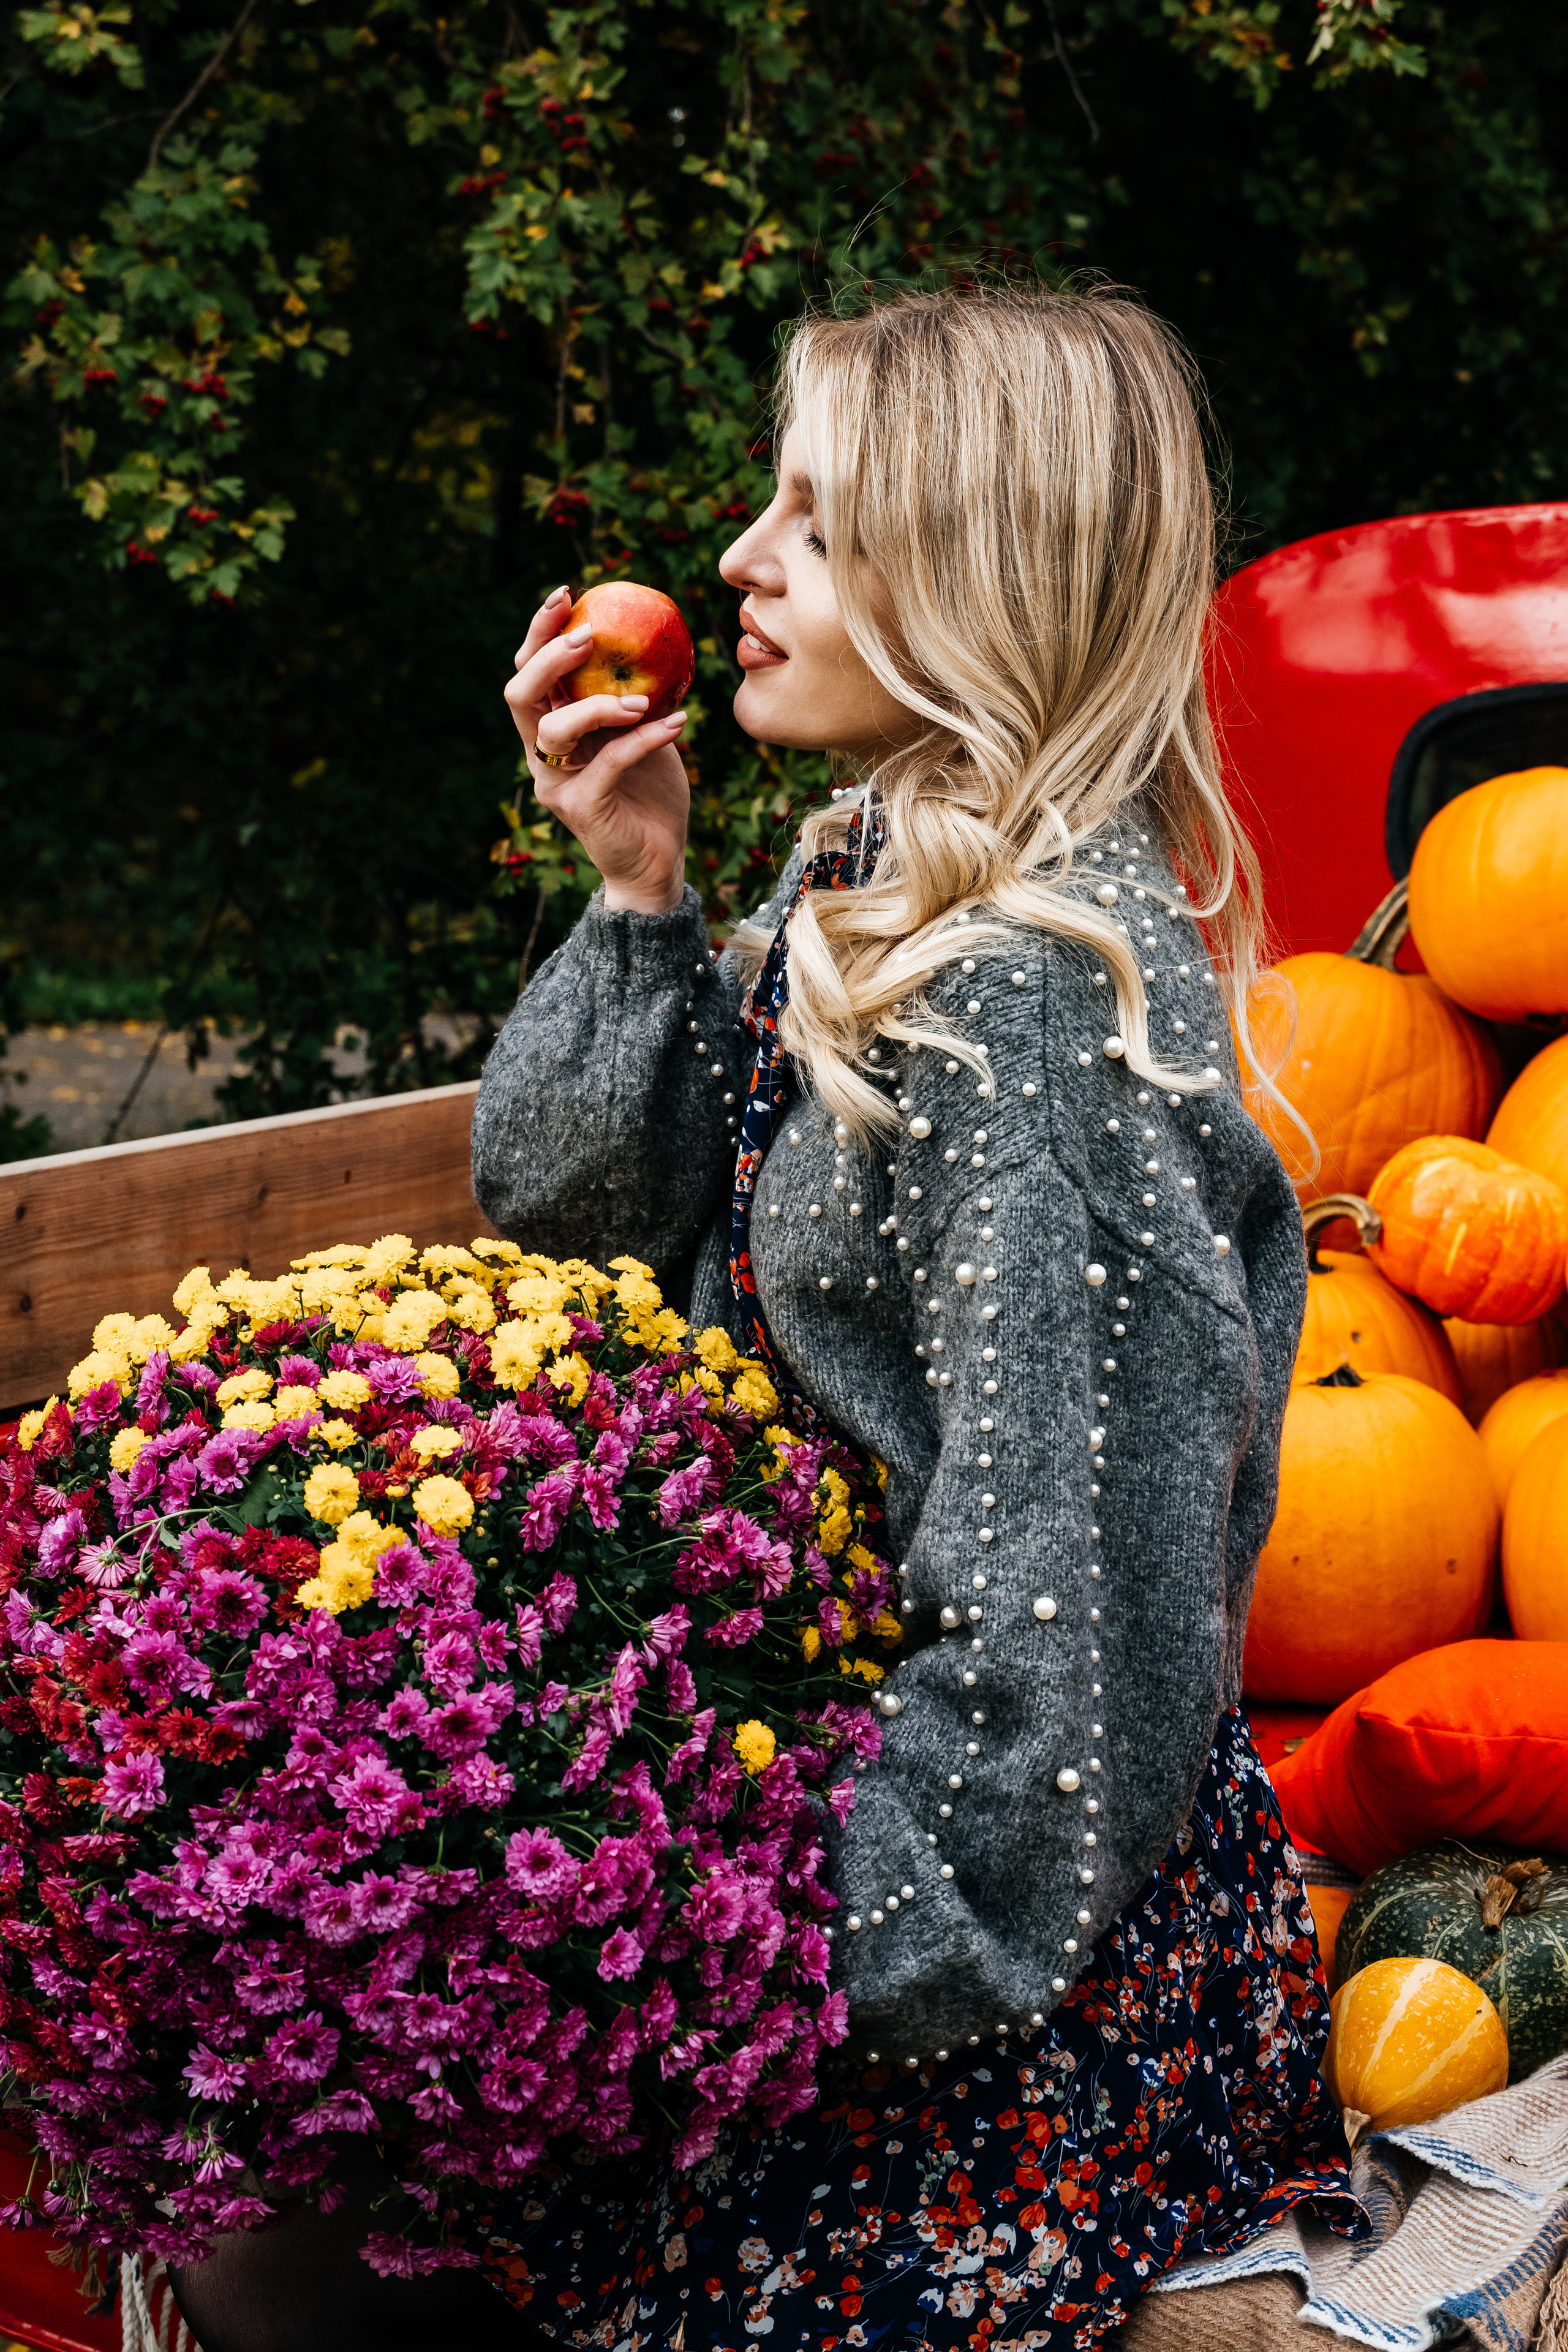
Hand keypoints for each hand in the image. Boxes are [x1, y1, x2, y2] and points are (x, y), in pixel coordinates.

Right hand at [504, 586, 690, 914]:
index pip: (530, 671)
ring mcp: (557, 782)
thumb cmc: (650, 794)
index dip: (540, 631)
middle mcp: (543, 753)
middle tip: (587, 633)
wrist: (658, 862)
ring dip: (597, 704)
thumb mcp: (642, 731)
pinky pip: (609, 761)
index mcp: (551, 726)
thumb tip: (656, 639)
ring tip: (641, 698)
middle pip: (520, 693)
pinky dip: (645, 738)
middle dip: (547, 655)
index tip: (567, 594)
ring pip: (553, 729)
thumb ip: (634, 693)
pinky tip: (678, 724)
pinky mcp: (581, 808)